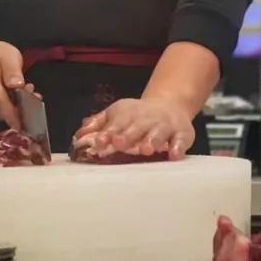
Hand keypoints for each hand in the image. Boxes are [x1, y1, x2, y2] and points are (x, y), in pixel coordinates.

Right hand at [0, 26, 24, 129]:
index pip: (4, 107)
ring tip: (17, 89)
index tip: (32, 114)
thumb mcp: (8, 55)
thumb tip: (18, 85)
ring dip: (14, 106)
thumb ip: (13, 71)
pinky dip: (4, 108)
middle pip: (5, 113)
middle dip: (21, 105)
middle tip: (29, 88)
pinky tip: (8, 95)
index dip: (19, 114)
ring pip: (2, 116)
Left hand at [75, 97, 193, 159]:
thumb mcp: (116, 114)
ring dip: (153, 139)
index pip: (117, 123)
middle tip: (120, 144)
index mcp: (128, 114)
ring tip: (146, 149)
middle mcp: (146, 119)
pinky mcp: (182, 133)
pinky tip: (174, 154)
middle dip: (129, 135)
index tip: (100, 142)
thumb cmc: (137, 116)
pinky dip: (178, 146)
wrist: (170, 105)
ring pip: (159, 132)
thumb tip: (78, 136)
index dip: (108, 132)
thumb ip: (98, 124)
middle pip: (137, 127)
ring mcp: (165, 126)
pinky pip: (181, 140)